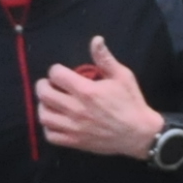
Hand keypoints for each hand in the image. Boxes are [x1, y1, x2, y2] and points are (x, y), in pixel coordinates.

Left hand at [35, 36, 164, 159]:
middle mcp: (76, 109)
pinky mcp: (75, 142)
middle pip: (44, 94)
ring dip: (43, 106)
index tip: (61, 72)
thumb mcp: (122, 76)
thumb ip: (105, 59)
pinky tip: (56, 120)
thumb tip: (96, 40)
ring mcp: (74, 128)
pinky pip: (50, 136)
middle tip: (50, 84)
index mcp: (87, 91)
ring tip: (51, 102)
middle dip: (43, 85)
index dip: (56, 70)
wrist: (139, 133)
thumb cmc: (131, 102)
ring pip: (44, 116)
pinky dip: (48, 127)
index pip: (56, 74)